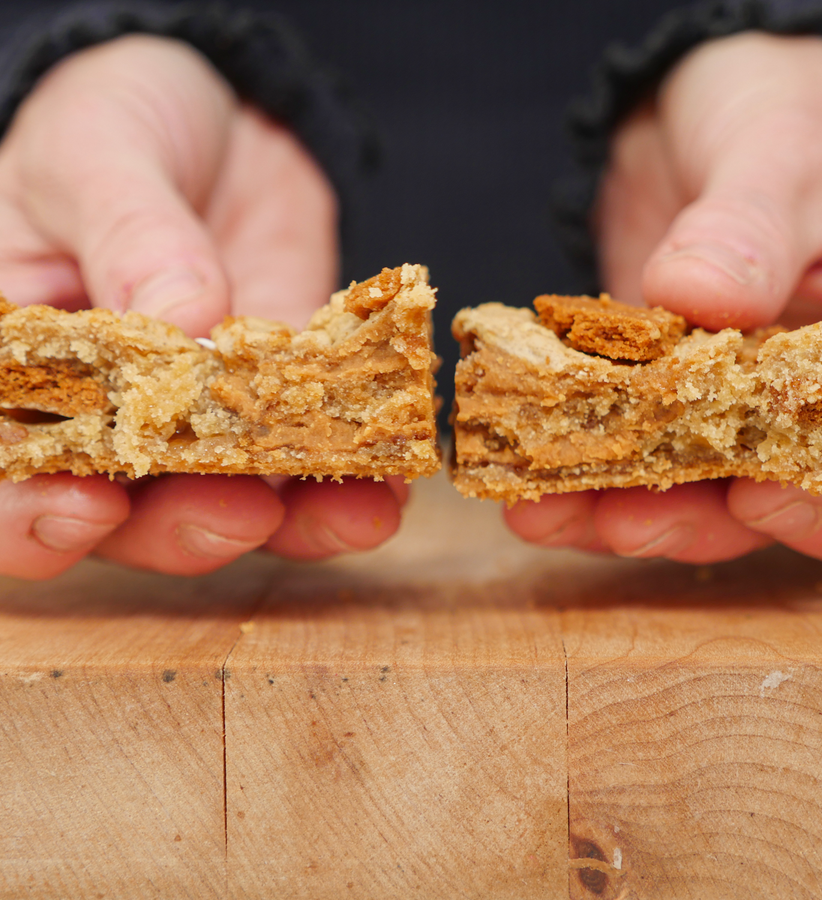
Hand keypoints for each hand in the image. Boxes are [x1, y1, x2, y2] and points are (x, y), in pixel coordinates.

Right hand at [0, 35, 405, 578]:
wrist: (222, 122)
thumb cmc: (123, 123)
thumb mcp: (101, 153)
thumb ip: (131, 238)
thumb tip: (183, 322)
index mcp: (22, 362)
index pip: (5, 466)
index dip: (31, 511)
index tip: (89, 506)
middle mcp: (105, 414)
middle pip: (121, 518)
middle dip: (179, 529)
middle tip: (239, 514)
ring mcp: (197, 422)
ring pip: (222, 509)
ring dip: (284, 525)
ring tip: (347, 515)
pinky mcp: (276, 408)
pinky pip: (305, 472)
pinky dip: (346, 492)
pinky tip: (385, 493)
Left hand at [507, 32, 821, 563]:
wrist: (701, 113)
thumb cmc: (781, 112)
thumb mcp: (784, 151)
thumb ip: (754, 225)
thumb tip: (701, 297)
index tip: (757, 497)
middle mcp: (813, 395)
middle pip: (781, 498)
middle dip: (702, 521)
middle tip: (627, 522)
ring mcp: (731, 403)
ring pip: (693, 491)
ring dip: (622, 512)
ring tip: (549, 512)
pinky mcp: (658, 397)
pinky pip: (627, 453)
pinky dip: (581, 476)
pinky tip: (530, 488)